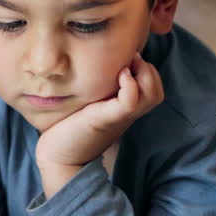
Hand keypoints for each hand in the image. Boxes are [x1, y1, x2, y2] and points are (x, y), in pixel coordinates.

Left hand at [34, 54, 162, 195]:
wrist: (58, 156)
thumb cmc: (68, 127)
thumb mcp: (87, 102)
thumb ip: (96, 89)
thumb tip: (94, 65)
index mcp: (124, 108)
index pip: (152, 86)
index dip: (145, 68)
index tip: (125, 58)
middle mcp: (127, 113)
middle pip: (157, 90)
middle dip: (148, 69)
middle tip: (127, 60)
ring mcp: (119, 116)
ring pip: (152, 94)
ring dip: (144, 74)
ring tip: (124, 67)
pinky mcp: (107, 119)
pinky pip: (131, 101)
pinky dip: (131, 85)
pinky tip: (119, 76)